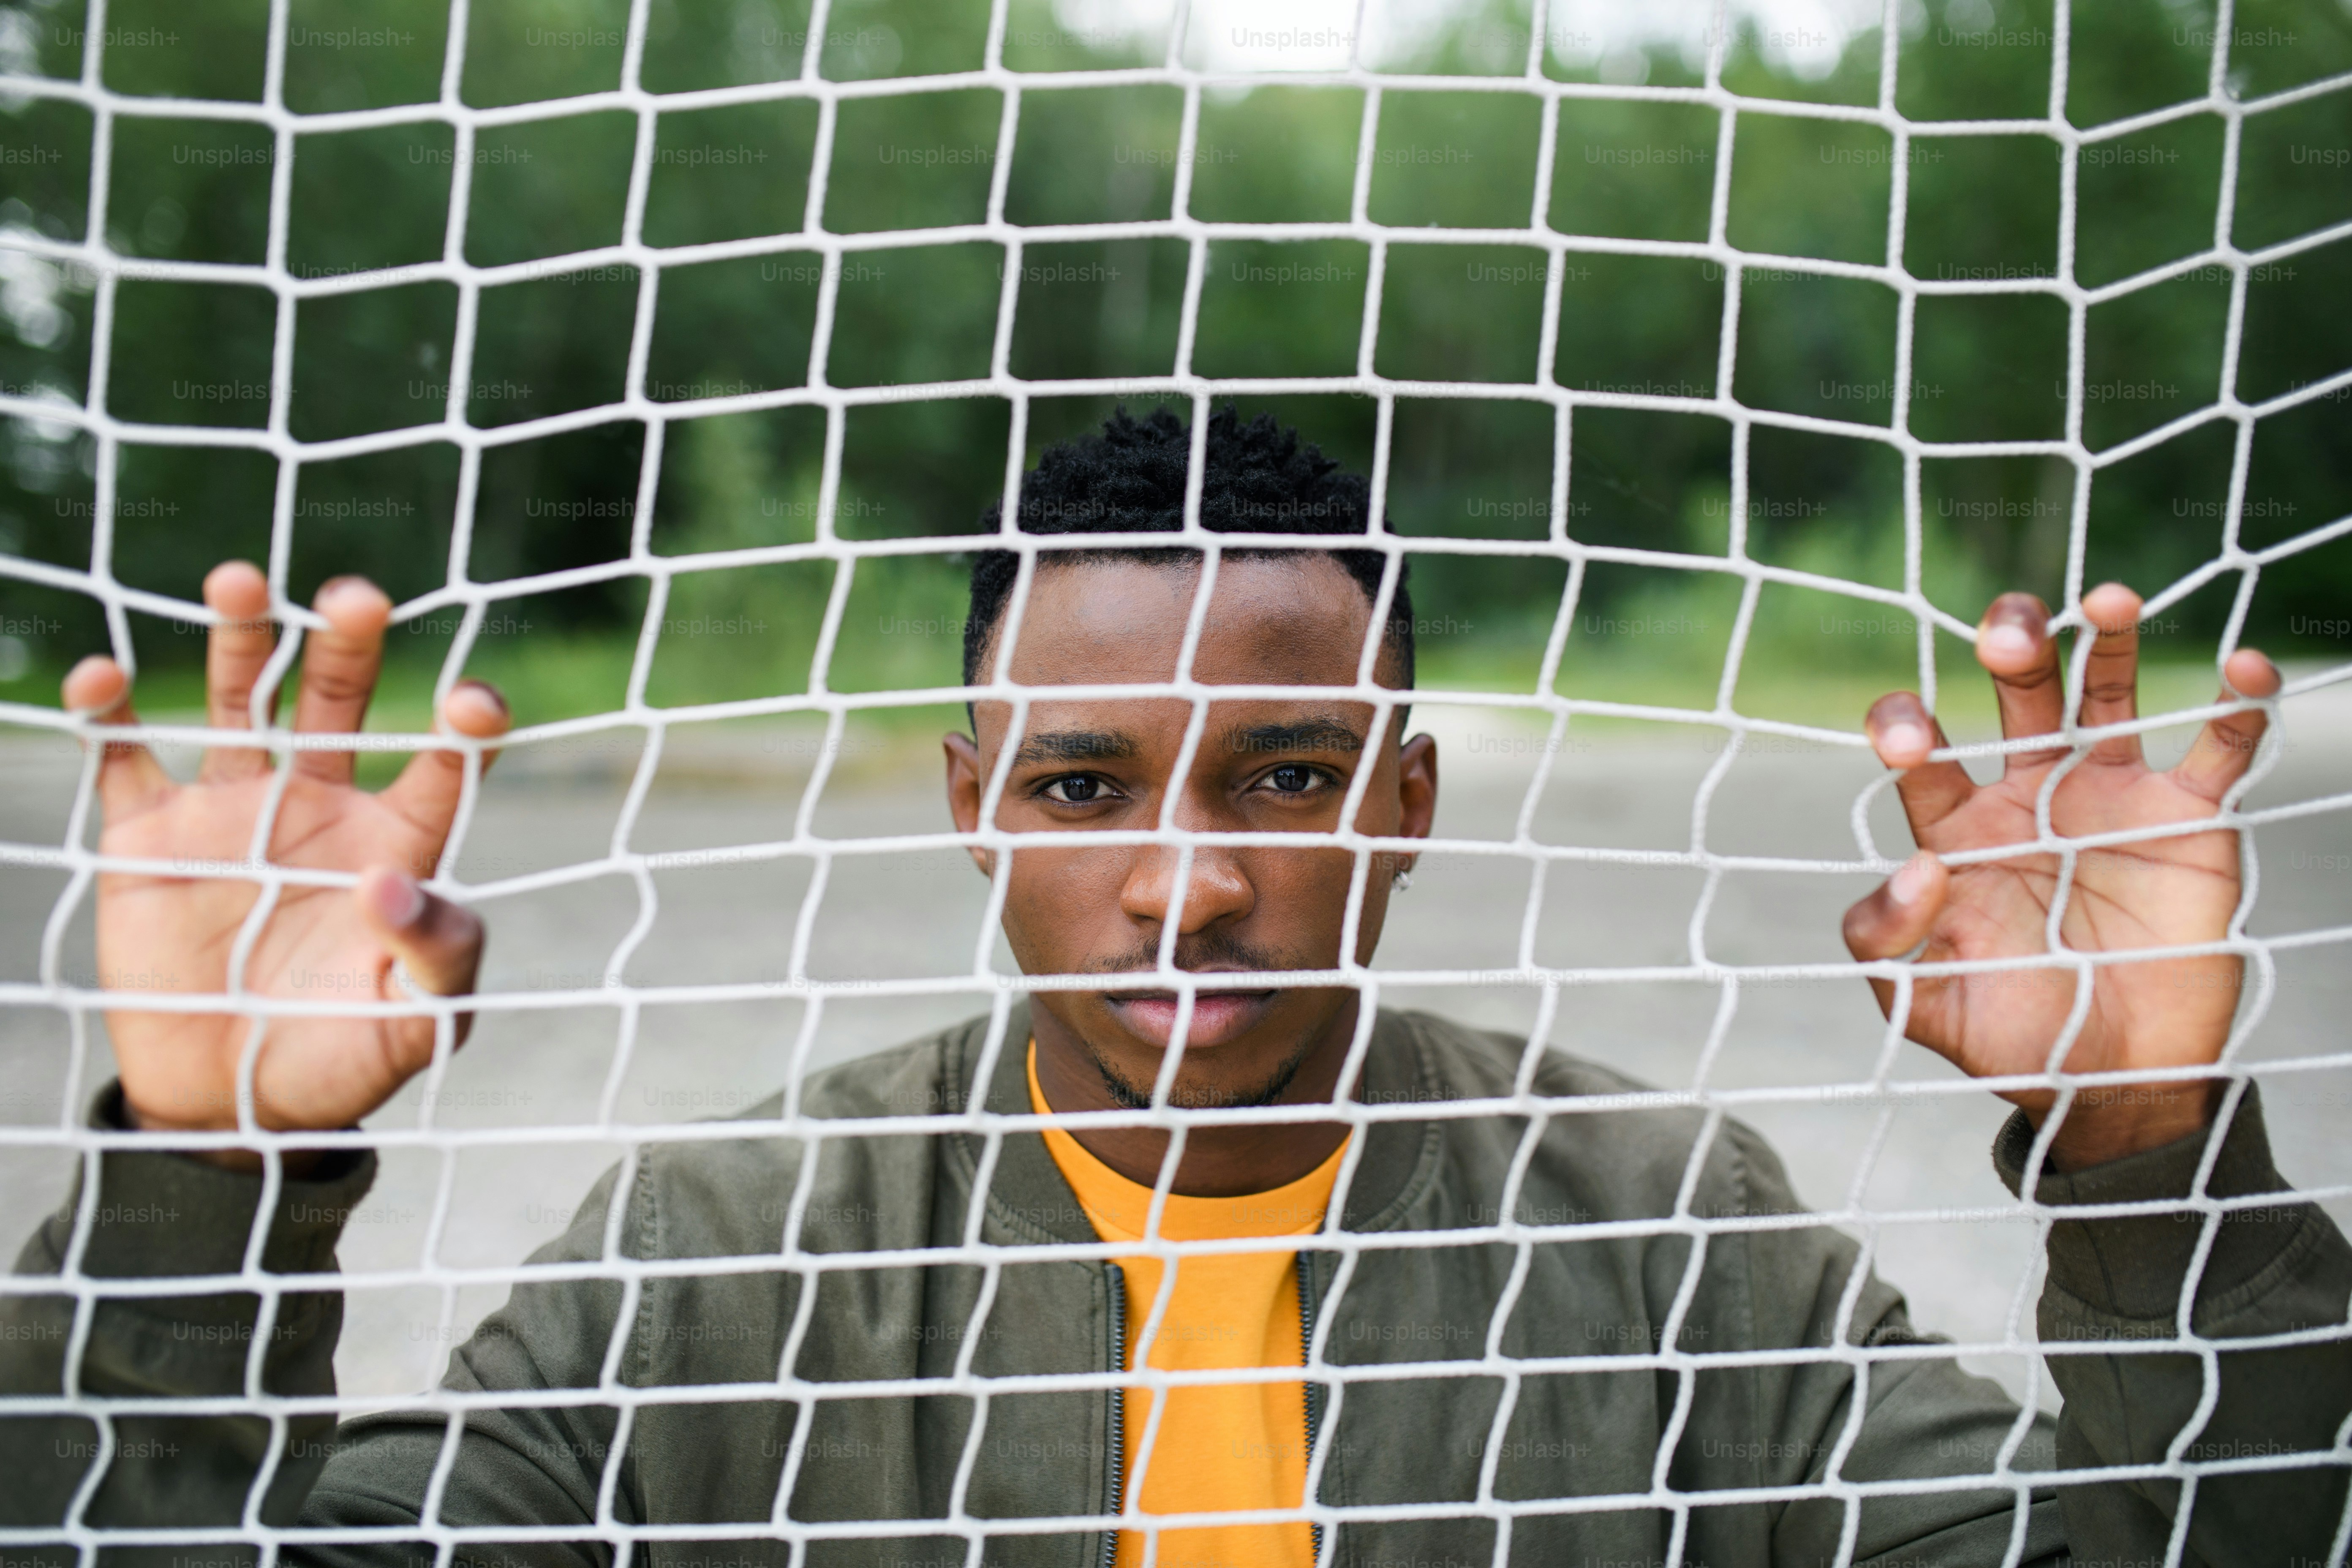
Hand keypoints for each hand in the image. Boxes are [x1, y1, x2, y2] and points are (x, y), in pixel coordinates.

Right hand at [68, 562, 509, 1168]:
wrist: (238, 1104)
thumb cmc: (345, 1059)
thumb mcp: (418, 1024)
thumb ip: (434, 959)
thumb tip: (391, 887)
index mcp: (396, 843)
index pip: (442, 764)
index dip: (464, 725)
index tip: (475, 703)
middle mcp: (317, 807)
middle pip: (340, 701)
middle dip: (348, 644)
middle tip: (357, 597)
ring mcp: (230, 811)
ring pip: (240, 701)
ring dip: (241, 639)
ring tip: (242, 582)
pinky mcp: (149, 837)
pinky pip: (124, 757)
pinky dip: (110, 712)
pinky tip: (103, 675)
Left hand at [1841, 583, 2279, 1169]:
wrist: (2112, 1082)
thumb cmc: (2012, 1037)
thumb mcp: (1925, 1001)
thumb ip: (1887, 939)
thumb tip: (1915, 871)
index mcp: (1957, 828)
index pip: (1921, 755)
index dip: (1907, 728)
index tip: (1911, 739)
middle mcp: (2031, 795)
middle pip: (2015, 697)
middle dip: (2011, 651)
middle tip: (2008, 635)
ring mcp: (2111, 797)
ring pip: (2105, 696)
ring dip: (2103, 642)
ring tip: (2103, 598)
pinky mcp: (2188, 819)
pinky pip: (2217, 746)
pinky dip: (2235, 703)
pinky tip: (2241, 666)